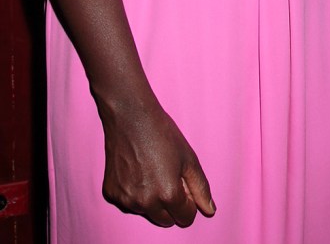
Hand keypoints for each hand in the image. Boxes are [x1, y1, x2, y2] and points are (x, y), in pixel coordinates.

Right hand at [100, 97, 215, 226]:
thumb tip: (210, 211)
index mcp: (168, 194)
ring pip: (147, 212)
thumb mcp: (188, 158)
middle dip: (171, 205)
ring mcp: (126, 200)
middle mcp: (145, 202)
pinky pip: (128, 203)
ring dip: (152, 200)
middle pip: (166, 220)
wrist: (131, 116)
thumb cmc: (162, 134)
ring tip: (152, 170)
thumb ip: (201, 188)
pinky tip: (136, 170)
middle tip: (169, 177)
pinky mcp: (111, 193)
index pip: (185, 218)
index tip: (184, 185)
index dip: (188, 202)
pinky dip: (134, 193)